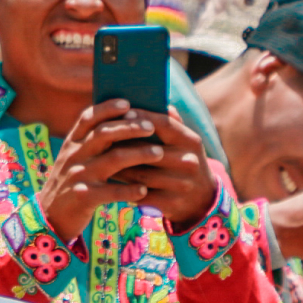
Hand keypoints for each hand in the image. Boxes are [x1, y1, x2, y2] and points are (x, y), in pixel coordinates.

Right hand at [37, 100, 158, 241]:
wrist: (49, 216)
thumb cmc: (71, 183)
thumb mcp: (73, 159)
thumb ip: (91, 143)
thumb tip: (122, 121)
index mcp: (72, 143)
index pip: (88, 118)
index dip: (107, 108)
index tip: (127, 102)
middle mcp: (74, 156)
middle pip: (104, 134)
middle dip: (130, 127)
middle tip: (151, 126)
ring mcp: (78, 176)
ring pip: (113, 160)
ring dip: (139, 154)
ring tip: (159, 153)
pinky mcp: (84, 197)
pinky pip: (112, 191)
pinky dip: (130, 190)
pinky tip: (144, 190)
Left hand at [111, 107, 215, 227]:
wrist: (201, 200)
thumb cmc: (182, 160)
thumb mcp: (183, 141)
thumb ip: (169, 121)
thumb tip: (154, 98)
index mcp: (191, 141)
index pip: (163, 124)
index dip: (141, 118)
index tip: (122, 113)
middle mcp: (189, 162)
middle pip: (148, 151)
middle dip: (123, 145)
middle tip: (101, 139)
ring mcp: (182, 185)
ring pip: (141, 174)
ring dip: (118, 167)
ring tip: (101, 160)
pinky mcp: (171, 204)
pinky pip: (140, 194)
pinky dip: (124, 187)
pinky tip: (110, 181)